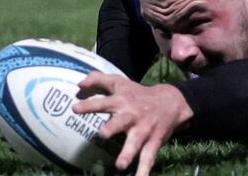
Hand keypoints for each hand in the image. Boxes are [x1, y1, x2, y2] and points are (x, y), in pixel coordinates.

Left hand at [73, 72, 193, 175]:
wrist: (172, 101)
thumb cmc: (138, 94)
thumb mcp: (120, 83)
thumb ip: (99, 80)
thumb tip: (79, 84)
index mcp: (122, 101)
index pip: (104, 102)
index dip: (90, 105)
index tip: (75, 109)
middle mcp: (132, 115)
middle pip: (121, 121)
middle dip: (112, 127)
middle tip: (103, 134)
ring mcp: (143, 130)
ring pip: (136, 142)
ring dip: (128, 153)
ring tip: (120, 165)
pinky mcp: (153, 142)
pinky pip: (148, 158)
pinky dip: (144, 170)